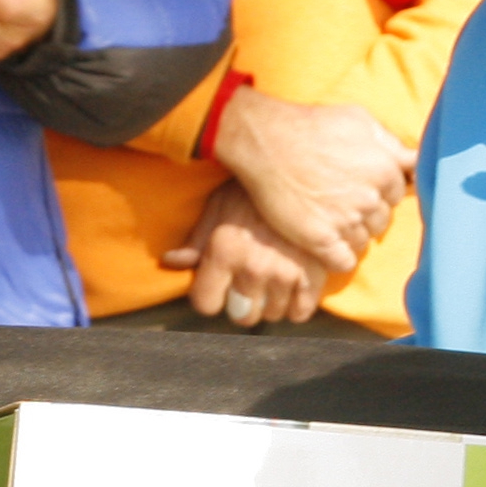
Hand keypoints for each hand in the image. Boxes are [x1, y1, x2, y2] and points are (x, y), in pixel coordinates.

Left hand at [161, 181, 327, 325]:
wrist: (300, 172)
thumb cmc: (252, 189)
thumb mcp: (219, 206)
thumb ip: (197, 239)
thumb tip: (171, 262)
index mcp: (225, 251)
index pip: (206, 304)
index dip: (210, 296)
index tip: (217, 287)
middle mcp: (253, 267)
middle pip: (241, 315)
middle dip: (242, 303)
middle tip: (247, 284)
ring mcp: (286, 273)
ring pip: (271, 314)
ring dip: (270, 301)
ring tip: (272, 278)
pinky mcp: (314, 275)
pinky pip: (300, 313)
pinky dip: (296, 304)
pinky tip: (292, 285)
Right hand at [210, 92, 414, 277]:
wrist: (264, 141)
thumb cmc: (311, 125)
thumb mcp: (359, 119)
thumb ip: (390, 143)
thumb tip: (414, 159)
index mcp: (384, 169)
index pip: (396, 195)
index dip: (377, 192)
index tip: (360, 189)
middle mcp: (369, 198)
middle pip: (381, 221)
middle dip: (365, 215)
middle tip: (340, 203)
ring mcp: (345, 220)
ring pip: (363, 242)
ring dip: (350, 235)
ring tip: (328, 220)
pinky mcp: (321, 240)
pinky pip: (344, 261)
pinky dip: (338, 257)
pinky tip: (327, 244)